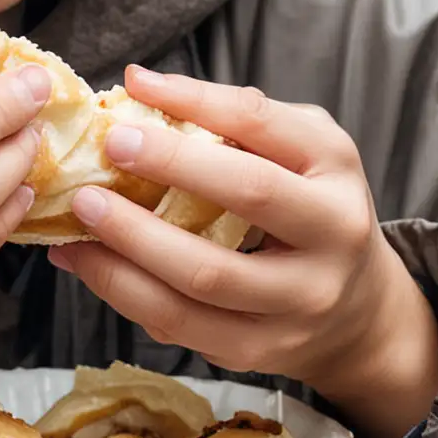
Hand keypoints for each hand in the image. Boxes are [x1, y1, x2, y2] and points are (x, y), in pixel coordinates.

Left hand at [47, 65, 437, 437]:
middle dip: (170, 165)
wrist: (356, 312)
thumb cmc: (309, 204)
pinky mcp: (257, 351)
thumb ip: (233, 115)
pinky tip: (85, 260)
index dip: (197, 101)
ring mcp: (297, 304)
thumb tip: (140, 85)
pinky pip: (179, 323)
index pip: (263, 124)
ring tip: (80, 210)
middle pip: (247, 197)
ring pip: (203, 276)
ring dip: (129, 241)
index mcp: (336, 170)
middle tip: (109, 146)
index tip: (136, 86)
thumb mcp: (297, 147)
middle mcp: (331, 238)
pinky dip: (122, 290)